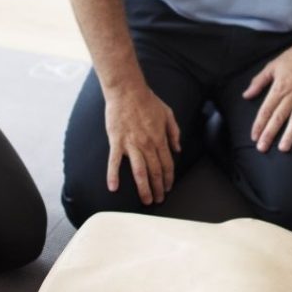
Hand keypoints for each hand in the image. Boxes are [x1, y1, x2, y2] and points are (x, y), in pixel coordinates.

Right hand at [104, 84, 180, 204]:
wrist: (127, 90)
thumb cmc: (147, 100)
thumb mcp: (168, 114)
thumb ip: (174, 133)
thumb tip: (178, 149)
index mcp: (160, 138)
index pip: (167, 164)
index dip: (168, 178)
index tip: (168, 188)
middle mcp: (147, 144)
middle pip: (155, 172)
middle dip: (158, 188)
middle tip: (158, 200)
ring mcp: (131, 144)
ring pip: (139, 172)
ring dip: (144, 188)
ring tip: (146, 200)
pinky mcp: (116, 141)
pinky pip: (114, 161)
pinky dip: (113, 175)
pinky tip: (113, 188)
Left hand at [243, 38, 291, 152]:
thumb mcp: (272, 66)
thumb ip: (258, 82)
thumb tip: (246, 95)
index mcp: (278, 89)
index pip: (266, 110)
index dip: (259, 124)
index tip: (253, 137)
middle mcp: (291, 96)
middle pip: (278, 118)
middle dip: (269, 134)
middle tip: (262, 148)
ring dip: (289, 135)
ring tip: (283, 149)